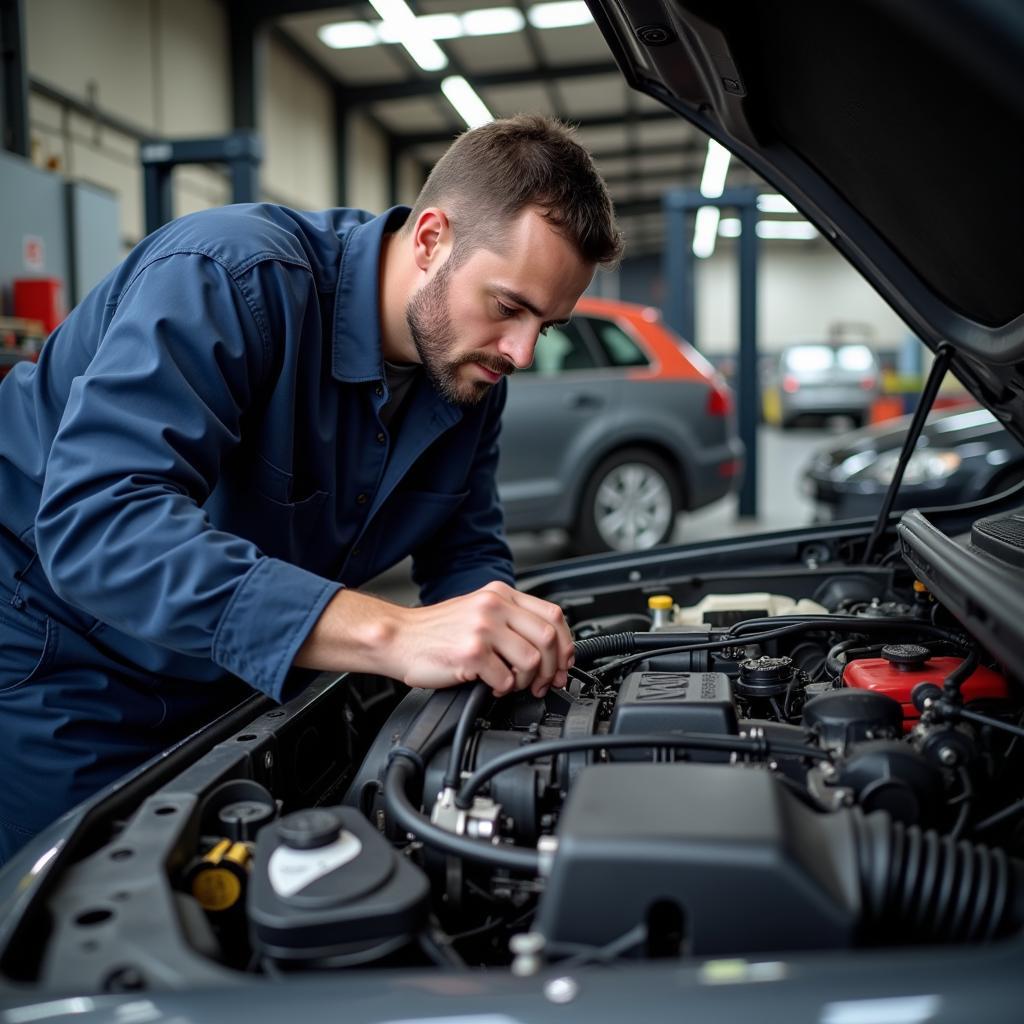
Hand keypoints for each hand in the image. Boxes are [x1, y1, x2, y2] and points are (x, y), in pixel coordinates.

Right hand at [386, 581, 572, 697]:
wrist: (398, 638)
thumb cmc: (435, 631)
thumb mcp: (478, 610)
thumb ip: (510, 619)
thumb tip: (548, 646)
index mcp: (500, 594)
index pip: (553, 615)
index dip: (566, 644)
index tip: (564, 663)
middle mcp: (494, 606)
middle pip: (549, 638)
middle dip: (553, 668)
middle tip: (544, 683)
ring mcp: (482, 629)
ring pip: (532, 660)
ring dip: (527, 681)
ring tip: (513, 684)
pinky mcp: (471, 653)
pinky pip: (506, 679)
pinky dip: (503, 690)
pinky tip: (491, 686)